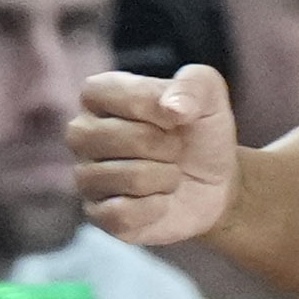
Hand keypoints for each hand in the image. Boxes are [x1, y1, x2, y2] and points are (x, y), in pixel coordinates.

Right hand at [70, 63, 239, 245]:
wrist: (216, 181)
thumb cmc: (201, 129)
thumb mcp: (209, 92)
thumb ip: (194, 83)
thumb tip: (171, 108)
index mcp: (98, 95)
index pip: (113, 93)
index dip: (155, 105)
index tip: (176, 114)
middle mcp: (81, 133)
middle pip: (126, 138)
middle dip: (168, 145)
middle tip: (174, 148)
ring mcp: (85, 176)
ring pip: (131, 177)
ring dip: (167, 177)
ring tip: (169, 172)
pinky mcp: (97, 215)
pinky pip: (124, 213)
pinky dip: (157, 206)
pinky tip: (159, 199)